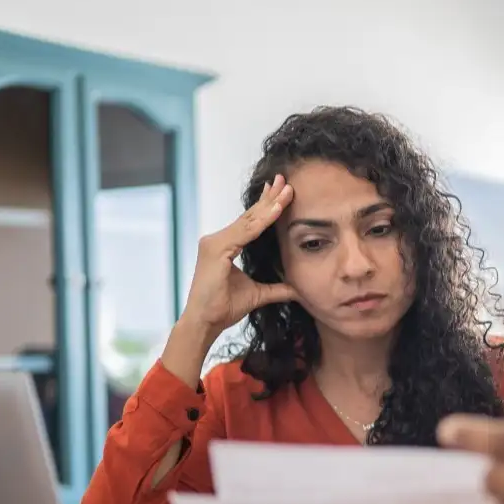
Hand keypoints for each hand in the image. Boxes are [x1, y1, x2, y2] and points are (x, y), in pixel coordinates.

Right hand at [182, 174, 299, 336]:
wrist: (205, 323)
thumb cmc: (224, 308)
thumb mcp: (258, 294)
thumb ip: (277, 288)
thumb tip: (298, 290)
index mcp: (224, 246)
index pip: (250, 222)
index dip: (266, 206)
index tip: (281, 192)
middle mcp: (217, 239)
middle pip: (249, 216)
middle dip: (269, 197)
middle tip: (286, 180)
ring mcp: (215, 242)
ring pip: (249, 221)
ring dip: (270, 204)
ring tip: (287, 189)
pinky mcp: (216, 249)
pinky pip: (246, 232)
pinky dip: (263, 220)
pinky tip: (277, 209)